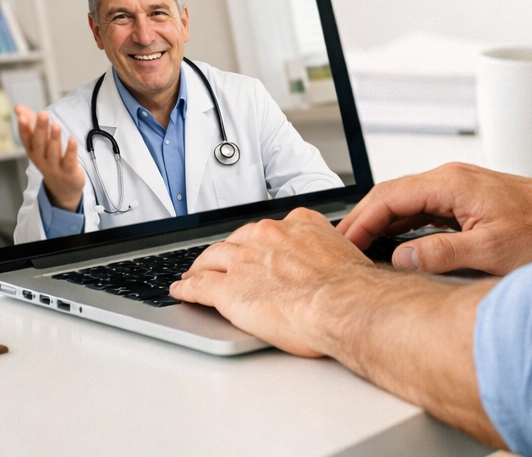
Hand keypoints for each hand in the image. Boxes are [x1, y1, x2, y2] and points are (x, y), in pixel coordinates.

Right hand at [15, 105, 85, 210]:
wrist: (62, 188)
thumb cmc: (49, 159)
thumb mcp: (39, 142)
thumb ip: (31, 123)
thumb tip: (17, 107)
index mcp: (33, 151)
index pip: (26, 139)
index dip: (24, 128)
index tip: (22, 116)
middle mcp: (41, 159)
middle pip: (40, 144)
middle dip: (40, 129)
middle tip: (43, 114)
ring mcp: (55, 167)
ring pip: (53, 153)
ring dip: (54, 138)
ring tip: (56, 125)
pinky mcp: (68, 172)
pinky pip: (69, 161)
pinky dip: (71, 150)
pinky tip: (73, 139)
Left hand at [170, 208, 377, 356]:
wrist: (342, 305)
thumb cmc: (351, 289)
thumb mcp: (345, 255)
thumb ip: (329, 255)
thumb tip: (332, 268)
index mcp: (297, 225)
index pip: (268, 230)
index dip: (256, 242)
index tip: (254, 248)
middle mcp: (268, 236)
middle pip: (236, 241)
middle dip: (226, 253)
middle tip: (219, 264)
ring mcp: (245, 260)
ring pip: (212, 258)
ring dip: (200, 267)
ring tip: (193, 275)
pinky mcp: (229, 289)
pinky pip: (199, 286)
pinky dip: (187, 288)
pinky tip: (181, 291)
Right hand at [337, 162, 531, 274]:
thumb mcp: (490, 250)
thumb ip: (441, 253)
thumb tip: (400, 258)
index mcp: (451, 184)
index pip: (389, 196)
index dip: (361, 220)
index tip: (343, 242)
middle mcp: (451, 179)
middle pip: (392, 194)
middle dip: (363, 219)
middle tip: (341, 246)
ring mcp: (458, 187)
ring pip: (406, 200)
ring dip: (381, 222)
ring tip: (359, 247)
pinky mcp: (466, 199)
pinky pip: (423, 208)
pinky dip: (402, 223)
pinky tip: (394, 242)